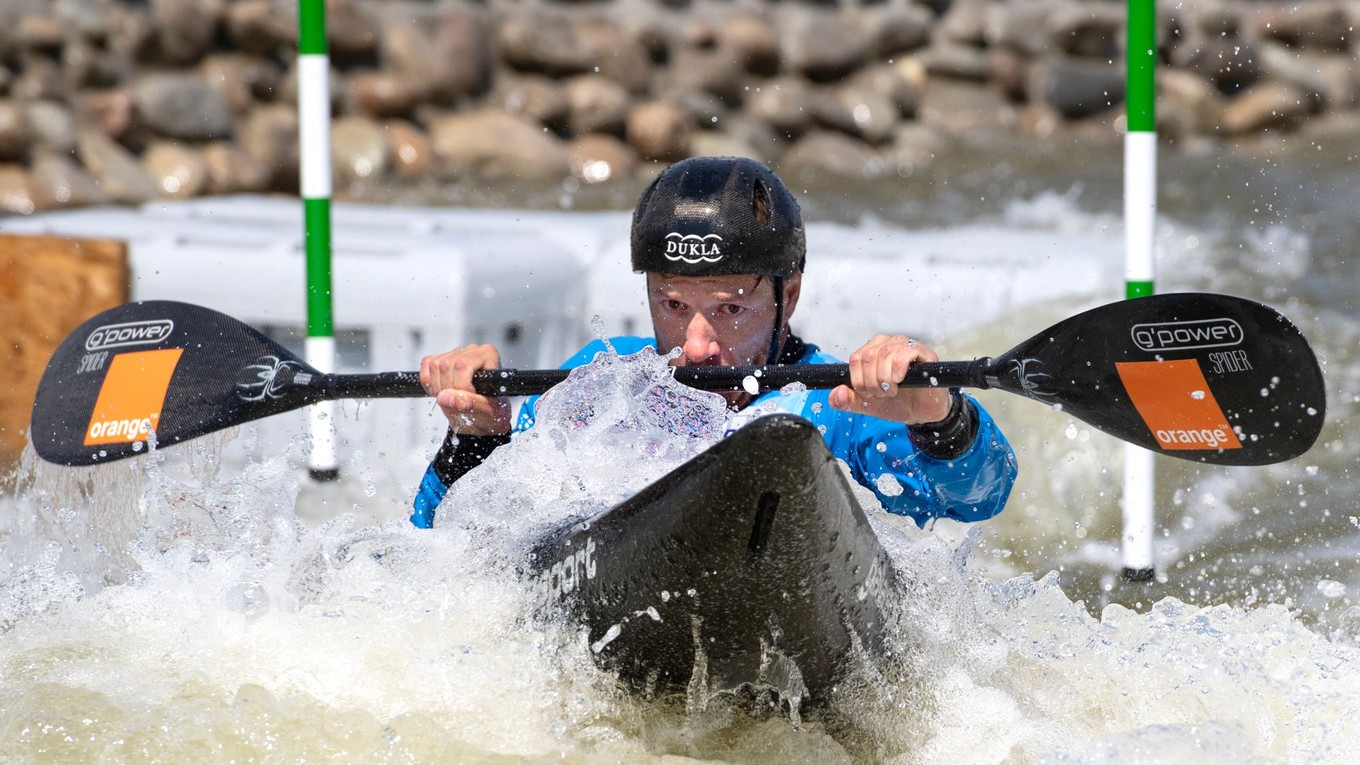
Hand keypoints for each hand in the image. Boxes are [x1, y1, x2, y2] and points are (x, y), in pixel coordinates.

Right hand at [419, 343, 511, 434]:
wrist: (482, 415)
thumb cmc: (490, 410)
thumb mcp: (485, 410)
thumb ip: (469, 403)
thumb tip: (445, 397)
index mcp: (489, 355)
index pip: (464, 365)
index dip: (460, 386)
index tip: (466, 400)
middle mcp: (473, 350)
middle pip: (447, 364)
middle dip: (447, 389)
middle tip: (457, 404)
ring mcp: (456, 352)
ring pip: (435, 364)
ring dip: (437, 387)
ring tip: (451, 400)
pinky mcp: (442, 358)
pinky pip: (427, 364)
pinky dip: (428, 382)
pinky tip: (441, 393)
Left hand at [829, 334, 952, 423]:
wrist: (920, 413)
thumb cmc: (896, 403)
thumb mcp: (866, 405)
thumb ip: (847, 401)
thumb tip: (836, 394)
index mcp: (871, 352)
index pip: (855, 359)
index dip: (859, 380)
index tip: (869, 394)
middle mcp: (887, 344)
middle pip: (868, 356)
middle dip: (872, 382)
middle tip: (883, 394)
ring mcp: (905, 346)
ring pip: (885, 353)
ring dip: (886, 378)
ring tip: (893, 390)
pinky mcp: (923, 352)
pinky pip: (906, 351)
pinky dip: (899, 368)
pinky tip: (900, 379)